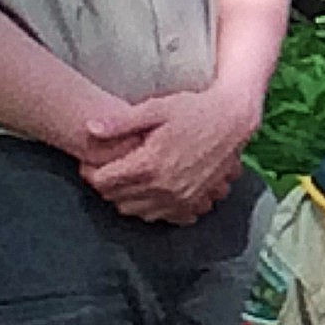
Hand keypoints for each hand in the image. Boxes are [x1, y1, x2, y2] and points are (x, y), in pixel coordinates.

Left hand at [79, 84, 256, 222]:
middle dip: (107, 184)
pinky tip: (152, 190)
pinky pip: (162, 217)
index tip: (91, 161)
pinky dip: (152, 207)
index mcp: (149, 164)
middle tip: (109, 167)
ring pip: (135, 211)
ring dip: (126, 197)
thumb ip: (120, 121)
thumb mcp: (155, 108)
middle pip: (116, 198)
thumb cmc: (195, 110)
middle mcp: (164, 187)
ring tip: (129, 177)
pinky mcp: (194, 202)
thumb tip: (90, 128)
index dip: (90, 171)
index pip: (103, 182)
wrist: (234, 120)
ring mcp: (181, 198)